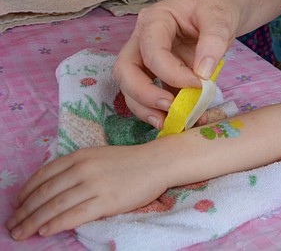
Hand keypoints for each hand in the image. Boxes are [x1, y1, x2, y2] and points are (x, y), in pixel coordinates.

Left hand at [5, 145, 167, 240]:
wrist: (158, 163)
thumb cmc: (129, 162)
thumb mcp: (97, 156)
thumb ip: (75, 167)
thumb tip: (50, 188)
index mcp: (79, 156)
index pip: (43, 176)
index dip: (25, 193)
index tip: (16, 206)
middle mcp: (83, 168)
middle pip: (45, 193)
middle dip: (24, 212)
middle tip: (11, 225)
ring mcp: (95, 185)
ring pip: (55, 206)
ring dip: (33, 222)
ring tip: (20, 233)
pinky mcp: (107, 201)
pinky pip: (74, 215)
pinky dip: (55, 224)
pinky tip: (44, 230)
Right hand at [113, 0, 241, 127]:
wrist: (226, 4)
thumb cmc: (219, 4)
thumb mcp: (221, 17)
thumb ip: (213, 42)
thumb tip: (201, 75)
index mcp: (155, 20)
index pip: (150, 51)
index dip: (170, 72)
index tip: (198, 84)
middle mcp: (144, 39)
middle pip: (126, 71)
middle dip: (143, 95)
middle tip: (171, 109)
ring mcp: (150, 57)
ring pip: (133, 87)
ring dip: (149, 109)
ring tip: (174, 123)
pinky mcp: (163, 73)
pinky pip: (158, 94)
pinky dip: (169, 110)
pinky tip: (189, 119)